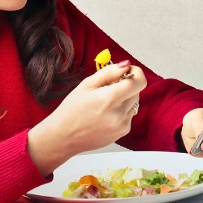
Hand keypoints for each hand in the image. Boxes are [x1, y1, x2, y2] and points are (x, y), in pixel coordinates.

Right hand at [27, 60, 146, 174]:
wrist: (63, 137)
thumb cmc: (71, 110)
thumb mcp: (86, 85)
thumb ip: (109, 72)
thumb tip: (127, 65)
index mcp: (109, 99)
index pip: (139, 81)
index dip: (136, 73)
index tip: (127, 72)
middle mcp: (119, 113)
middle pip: (136, 91)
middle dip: (126, 86)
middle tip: (108, 89)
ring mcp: (122, 125)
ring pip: (134, 103)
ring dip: (124, 99)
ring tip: (104, 104)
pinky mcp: (123, 131)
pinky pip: (129, 114)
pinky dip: (122, 111)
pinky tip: (105, 114)